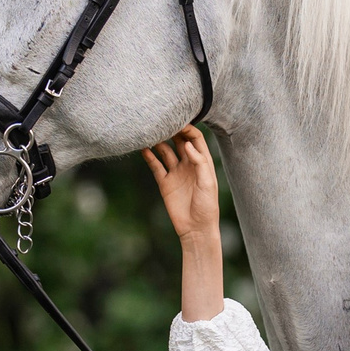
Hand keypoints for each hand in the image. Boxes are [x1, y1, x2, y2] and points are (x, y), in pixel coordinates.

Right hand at [143, 126, 225, 319]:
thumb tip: (188, 145)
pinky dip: (149, 156)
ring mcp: (176, 173)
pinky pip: (155, 165)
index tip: (178, 121)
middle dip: (171, 130)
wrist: (196, 230)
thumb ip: (200, 163)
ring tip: (149, 131)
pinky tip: (142, 147)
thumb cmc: (207, 207)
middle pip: (179, 141)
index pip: (195, 139)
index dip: (187, 129)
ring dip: (158, 141)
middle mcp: (189, 165)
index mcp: (203, 163)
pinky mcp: (165, 182)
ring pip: (165, 151)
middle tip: (161, 120)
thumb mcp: (207, 184)